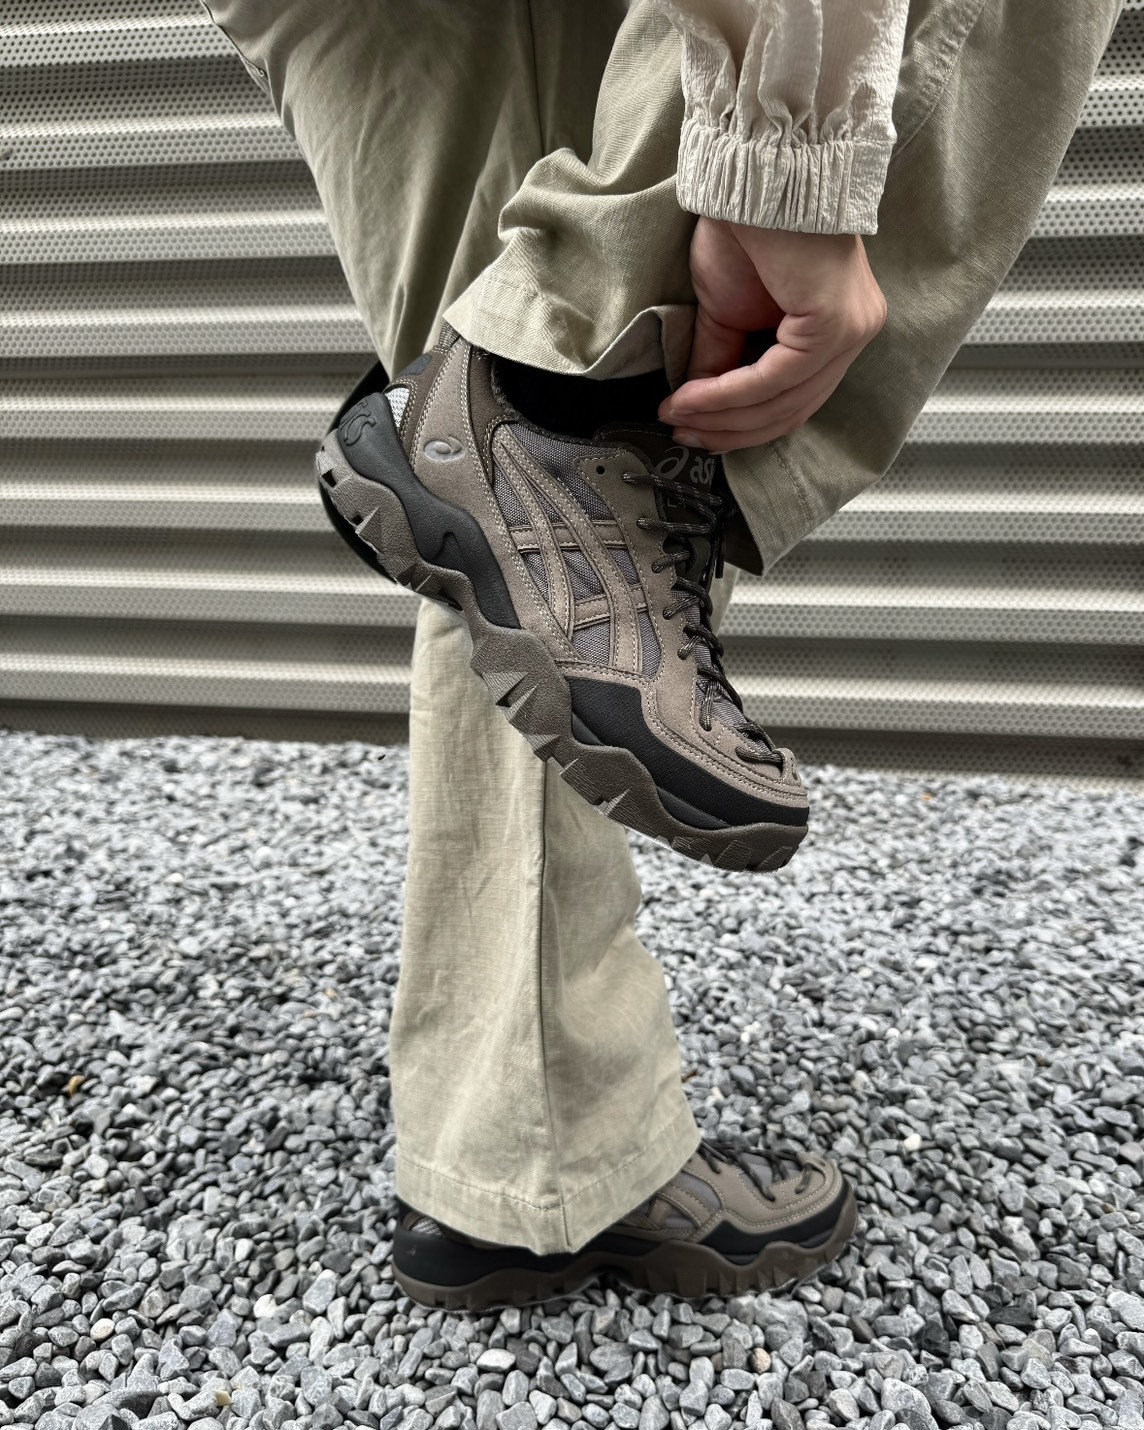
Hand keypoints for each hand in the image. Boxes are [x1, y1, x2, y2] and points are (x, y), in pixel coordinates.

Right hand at [658, 216, 887, 452]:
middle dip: (729, 429)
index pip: (793, 400)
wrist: (754, 172)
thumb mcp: (726, 311)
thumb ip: (722, 361)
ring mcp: (851, 330)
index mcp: (837, 329)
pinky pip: (774, 379)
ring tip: (679, 415)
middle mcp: (855, 332)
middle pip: (791, 411)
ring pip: (783, 402)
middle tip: (682, 431)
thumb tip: (699, 408)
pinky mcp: (834, 325)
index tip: (691, 428)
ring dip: (722, 417)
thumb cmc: (746, 226)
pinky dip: (727, 395)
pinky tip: (692, 397)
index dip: (739, 425)